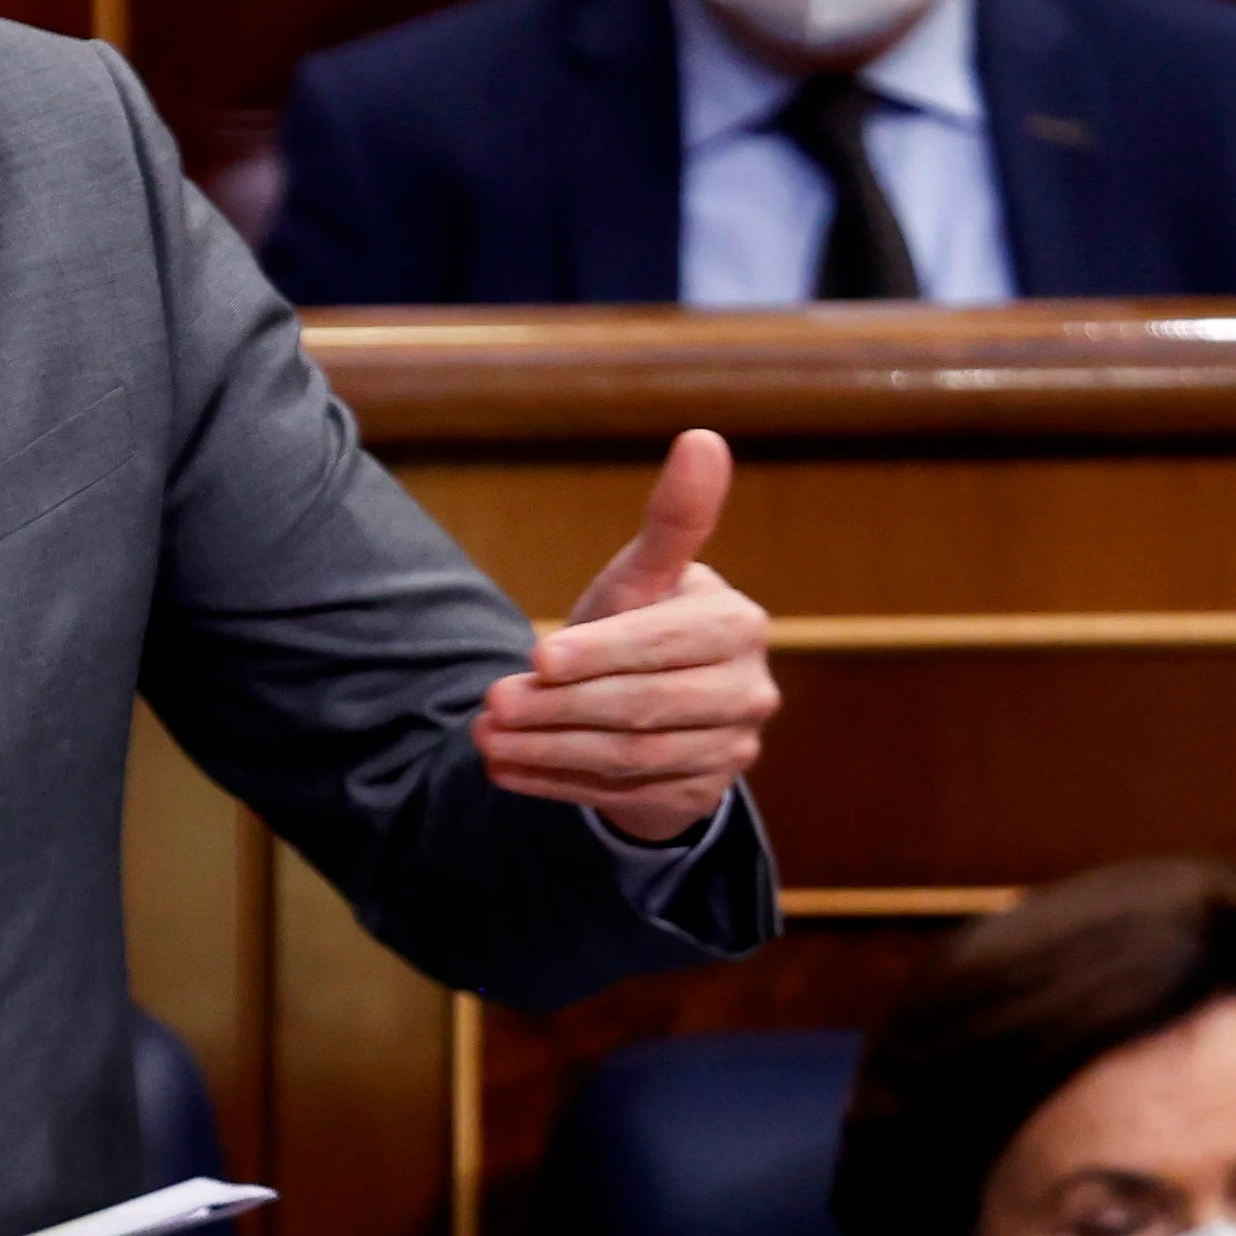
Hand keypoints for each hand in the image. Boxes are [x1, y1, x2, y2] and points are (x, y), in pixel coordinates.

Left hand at [473, 429, 777, 842]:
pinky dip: (557, 784)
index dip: (598, 653)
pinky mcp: (699, 797)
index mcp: (737, 625)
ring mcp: (731, 751)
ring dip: (548, 751)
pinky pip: (622, 796)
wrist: (657, 705)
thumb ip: (673, 518)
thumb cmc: (642, 623)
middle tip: (490, 705)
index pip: (662, 644)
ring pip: (630, 757)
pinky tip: (508, 769)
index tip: (534, 656)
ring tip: (485, 739)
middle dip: (559, 708)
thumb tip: (702, 438)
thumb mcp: (645, 576)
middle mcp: (749, 692)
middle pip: (644, 707)